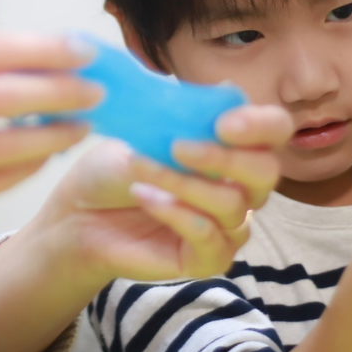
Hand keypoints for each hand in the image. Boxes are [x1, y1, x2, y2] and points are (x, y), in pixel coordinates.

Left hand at [36, 104, 291, 285]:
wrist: (77, 214)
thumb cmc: (113, 168)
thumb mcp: (145, 131)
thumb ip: (187, 116)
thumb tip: (224, 92)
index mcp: (232, 146)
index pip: (274, 130)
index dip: (259, 125)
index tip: (223, 123)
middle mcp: (239, 186)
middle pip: (265, 173)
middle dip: (224, 158)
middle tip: (178, 147)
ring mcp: (227, 225)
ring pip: (233, 206)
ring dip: (183, 183)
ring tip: (140, 168)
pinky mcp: (207, 259)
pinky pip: (212, 239)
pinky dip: (177, 214)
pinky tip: (147, 198)